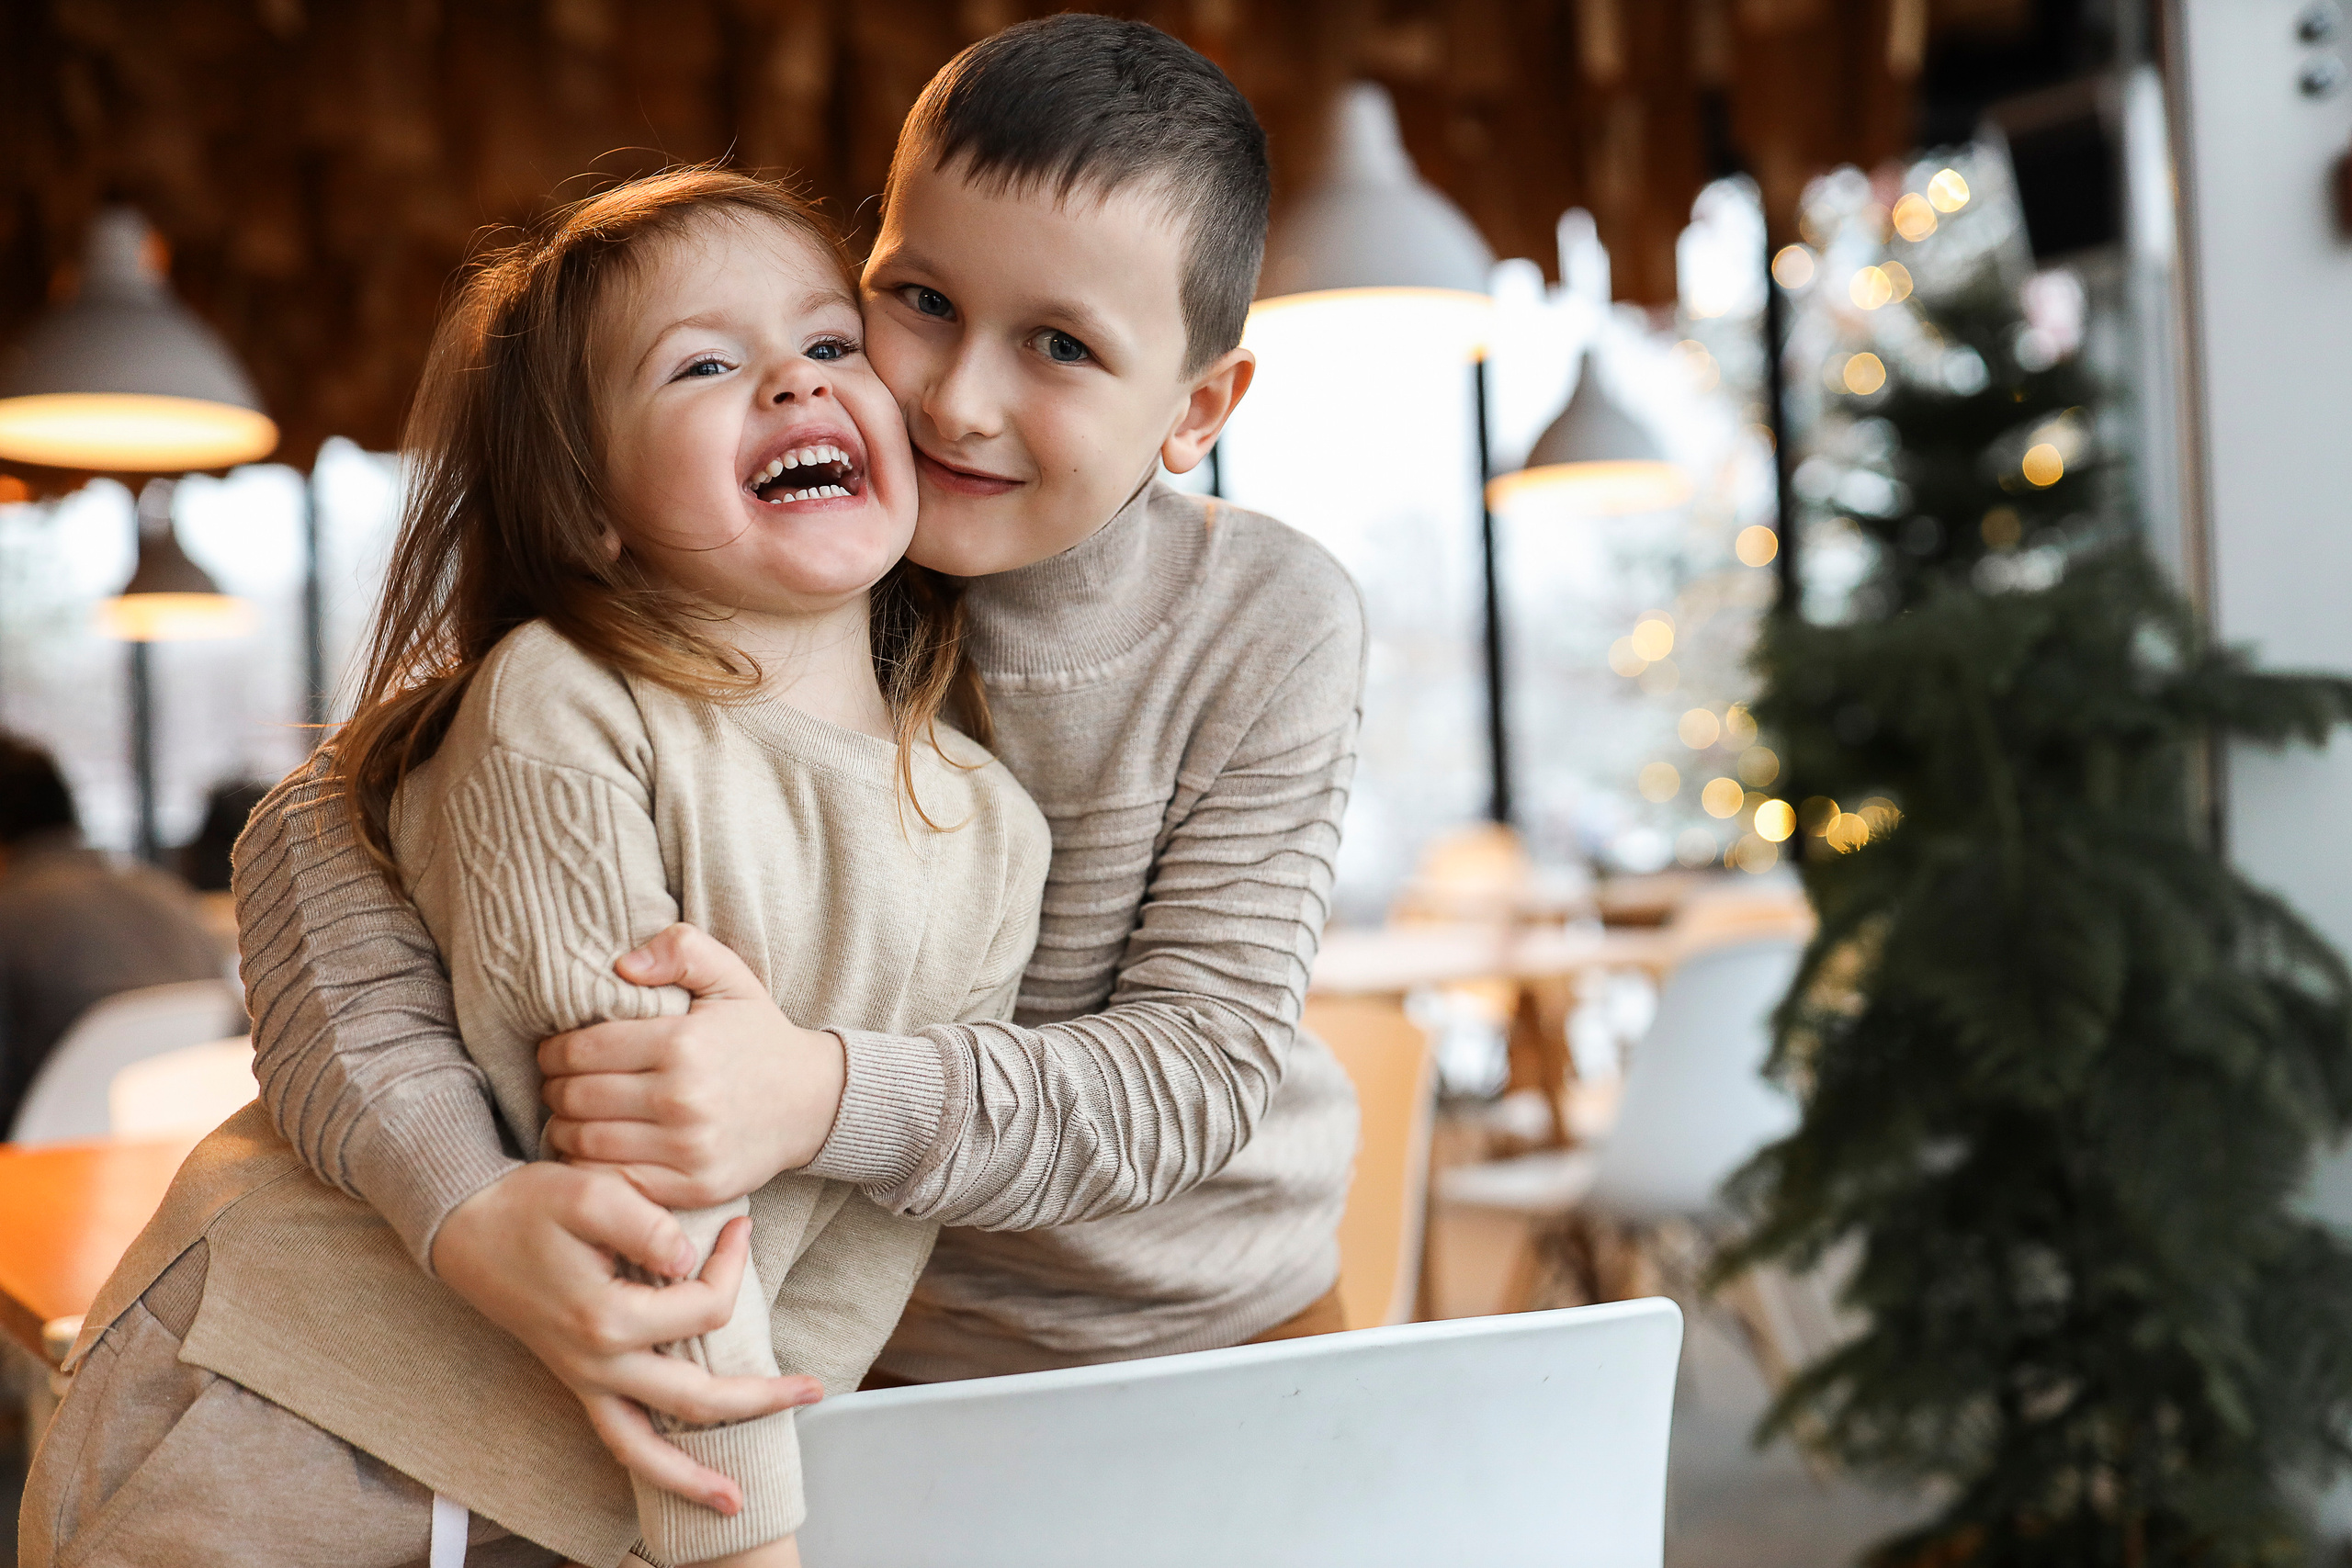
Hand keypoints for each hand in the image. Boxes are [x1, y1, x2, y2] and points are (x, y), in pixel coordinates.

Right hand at [431, 1163, 822, 1515]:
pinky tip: (680, 1479)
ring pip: (644, 1450)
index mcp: (607, 1318)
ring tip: (739, 1501)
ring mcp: (585, 1381)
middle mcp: (598, 1364)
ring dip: (693, 1477)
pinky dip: (650, 1466)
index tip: (740, 1227)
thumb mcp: (590, 1191)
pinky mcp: (577, 1383)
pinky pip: (616, 1440)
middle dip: (761, 1400)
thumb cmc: (532, 1205)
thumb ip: (646, 1225)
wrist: (468, 1228)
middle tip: (815, 1390)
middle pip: (696, 1402)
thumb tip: (690, 1257)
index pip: (706, 1307)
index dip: (733, 1265)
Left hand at [538, 923, 848, 1208]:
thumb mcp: (730, 978)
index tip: (553, 1051)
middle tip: (557, 1084)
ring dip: (563, 1129)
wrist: (812, 1102)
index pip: (582, 1050)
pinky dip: (590, 1168)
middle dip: (554, 1089)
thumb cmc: (757, 1036)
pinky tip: (593, 1150)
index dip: (552, 1050)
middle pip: (576, 1098)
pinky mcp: (693, 1187)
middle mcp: (683, 1099)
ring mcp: (688, 1149)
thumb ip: (681, 949)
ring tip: (568, 1116)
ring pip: (586, 1143)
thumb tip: (623, 964)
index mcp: (684, 1044)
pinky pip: (614, 1182)